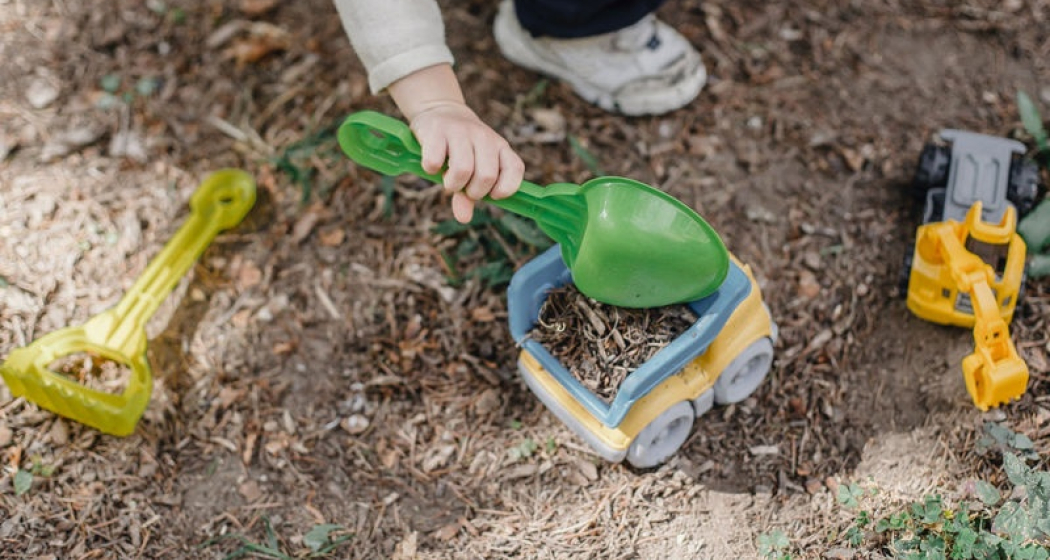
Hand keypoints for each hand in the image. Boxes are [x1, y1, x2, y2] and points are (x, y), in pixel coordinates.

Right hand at [387, 64, 523, 222]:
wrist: (439, 110)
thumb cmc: (459, 147)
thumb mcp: (470, 168)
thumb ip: (469, 194)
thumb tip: (463, 218)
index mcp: (499, 146)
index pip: (515, 168)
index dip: (506, 188)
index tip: (493, 195)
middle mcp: (484, 137)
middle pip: (486, 176)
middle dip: (473, 192)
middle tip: (463, 187)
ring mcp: (461, 132)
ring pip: (463, 170)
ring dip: (452, 184)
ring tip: (448, 179)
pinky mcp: (437, 131)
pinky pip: (435, 161)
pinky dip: (431, 170)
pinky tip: (431, 166)